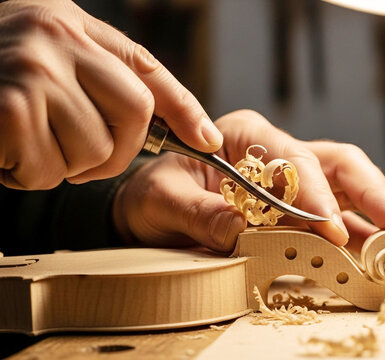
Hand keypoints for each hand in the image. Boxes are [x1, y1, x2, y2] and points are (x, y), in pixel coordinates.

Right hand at [0, 0, 222, 189]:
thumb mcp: (49, 54)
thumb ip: (103, 79)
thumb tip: (185, 131)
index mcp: (75, 27)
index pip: (148, 71)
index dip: (185, 110)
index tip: (209, 142)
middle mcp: (59, 39)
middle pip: (134, 117)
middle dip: (114, 153)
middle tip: (79, 157)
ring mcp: (33, 70)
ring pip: (93, 151)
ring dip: (60, 167)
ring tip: (25, 145)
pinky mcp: (7, 107)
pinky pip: (46, 167)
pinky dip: (25, 174)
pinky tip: (4, 152)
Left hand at [113, 110, 384, 252]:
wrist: (152, 211)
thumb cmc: (156, 195)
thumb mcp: (162, 199)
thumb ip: (199, 213)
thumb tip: (239, 232)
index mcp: (248, 136)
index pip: (293, 157)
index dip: (316, 194)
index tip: (331, 228)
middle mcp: (281, 153)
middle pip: (338, 164)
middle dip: (374, 193)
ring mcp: (297, 180)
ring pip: (352, 187)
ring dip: (384, 210)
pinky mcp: (303, 208)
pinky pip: (343, 216)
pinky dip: (366, 232)